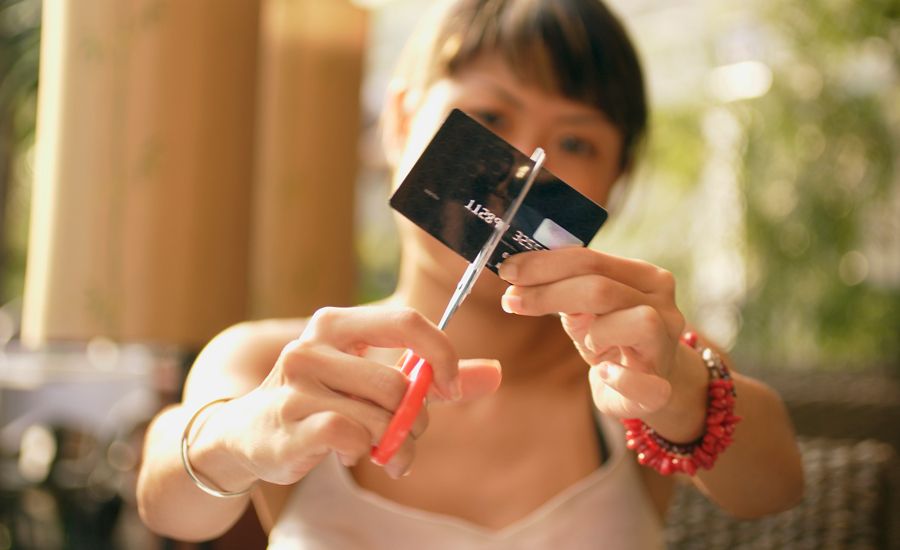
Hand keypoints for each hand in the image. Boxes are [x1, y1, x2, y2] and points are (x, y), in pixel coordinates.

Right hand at [214, 306, 500, 485]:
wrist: (248, 433)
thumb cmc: (323, 400)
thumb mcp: (372, 380)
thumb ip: (431, 377)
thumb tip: (496, 373)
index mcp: (337, 323)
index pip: (405, 321)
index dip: (441, 355)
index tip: (451, 389)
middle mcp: (312, 343)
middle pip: (397, 382)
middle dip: (416, 418)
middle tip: (408, 434)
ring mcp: (296, 381)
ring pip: (379, 415)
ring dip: (394, 443)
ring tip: (384, 451)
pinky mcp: (289, 420)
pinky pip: (352, 436)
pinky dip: (362, 451)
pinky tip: (350, 452)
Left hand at [498, 248, 685, 419]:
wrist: (650, 386)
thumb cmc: (613, 338)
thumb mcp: (588, 309)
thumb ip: (564, 290)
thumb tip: (519, 276)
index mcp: (645, 278)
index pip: (591, 260)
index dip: (545, 264)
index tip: (508, 270)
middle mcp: (663, 305)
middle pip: (603, 289)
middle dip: (549, 293)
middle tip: (511, 299)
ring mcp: (667, 346)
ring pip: (637, 322)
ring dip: (596, 332)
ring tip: (585, 342)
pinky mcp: (661, 388)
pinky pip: (645, 383)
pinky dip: (621, 378)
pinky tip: (603, 373)